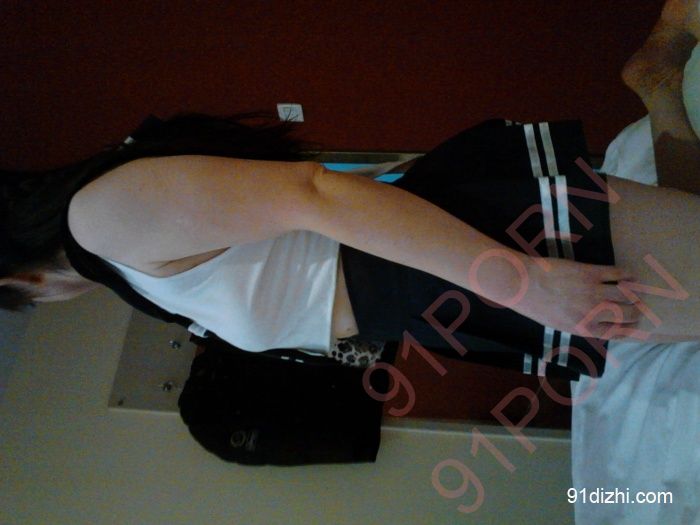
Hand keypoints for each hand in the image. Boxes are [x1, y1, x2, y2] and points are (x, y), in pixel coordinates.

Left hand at [513, 257, 640, 338]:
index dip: (631, 328)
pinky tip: (629, 275)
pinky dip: (627, 275)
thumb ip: (581, 325)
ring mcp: (593, 292)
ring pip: (627, 294)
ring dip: (635, 293)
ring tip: (636, 290)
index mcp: (584, 329)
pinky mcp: (590, 273)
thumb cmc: (536, 305)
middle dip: (637, 311)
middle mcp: (593, 313)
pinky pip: (617, 274)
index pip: (618, 333)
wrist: (523, 285)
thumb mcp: (558, 324)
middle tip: (639, 305)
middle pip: (627, 314)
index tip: (637, 323)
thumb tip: (599, 323)